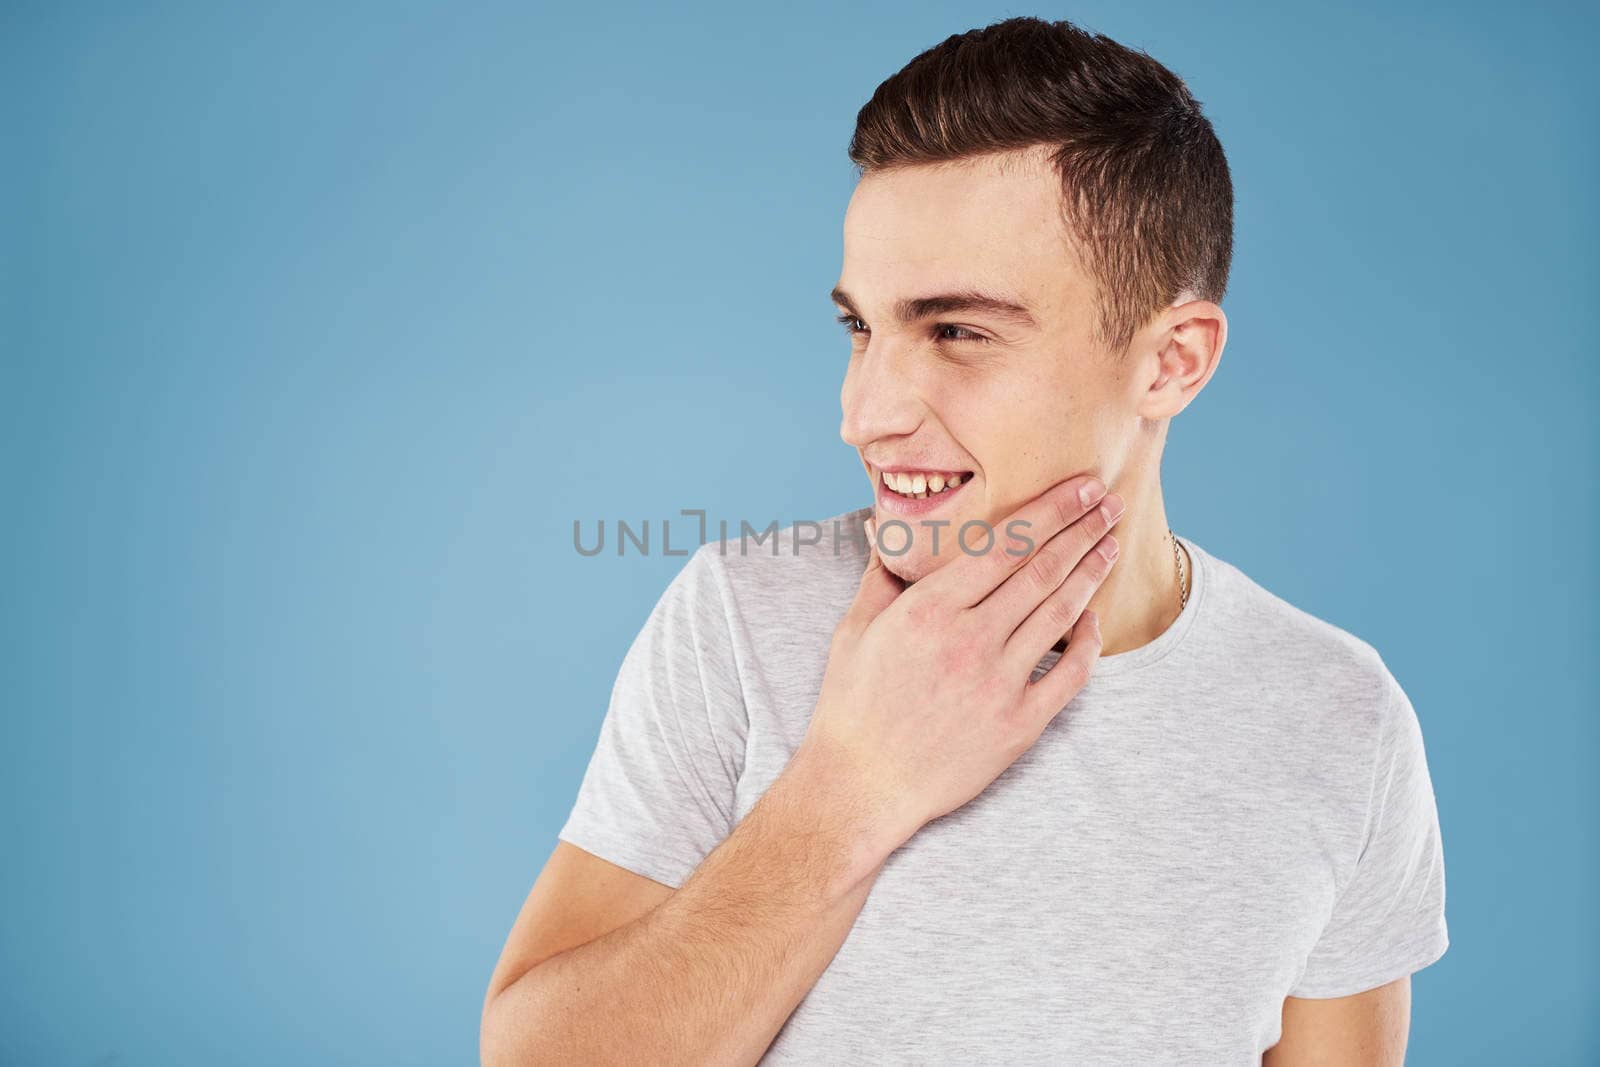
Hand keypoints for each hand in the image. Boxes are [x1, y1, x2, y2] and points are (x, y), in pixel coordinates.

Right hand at [795, 473, 1122, 852]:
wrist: (861, 785)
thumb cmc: (852, 706)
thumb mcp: (854, 630)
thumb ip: (882, 578)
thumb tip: (891, 535)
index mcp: (928, 609)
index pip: (1004, 544)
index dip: (1049, 511)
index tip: (1078, 487)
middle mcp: (968, 640)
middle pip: (1041, 570)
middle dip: (1081, 530)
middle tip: (1108, 503)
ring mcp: (998, 683)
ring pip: (1059, 614)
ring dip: (1090, 575)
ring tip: (1109, 546)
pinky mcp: (1018, 725)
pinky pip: (1068, 675)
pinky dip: (1087, 643)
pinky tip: (1094, 619)